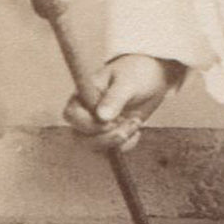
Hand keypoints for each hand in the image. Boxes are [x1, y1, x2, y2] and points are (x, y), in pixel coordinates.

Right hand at [63, 53, 184, 152]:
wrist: (152, 77)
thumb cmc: (135, 73)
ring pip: (97, 147)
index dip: (88, 124)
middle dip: (106, 138)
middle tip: (130, 126)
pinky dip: (127, 143)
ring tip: (136, 122)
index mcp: (83, 95)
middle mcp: (86, 113)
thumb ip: (114, 98)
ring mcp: (98, 126)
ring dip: (118, 141)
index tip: (110, 122)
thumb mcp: (127, 83)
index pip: (71, 116)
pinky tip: (136, 128)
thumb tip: (101, 117)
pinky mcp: (111, 135)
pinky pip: (113, 149)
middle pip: (81, 138)